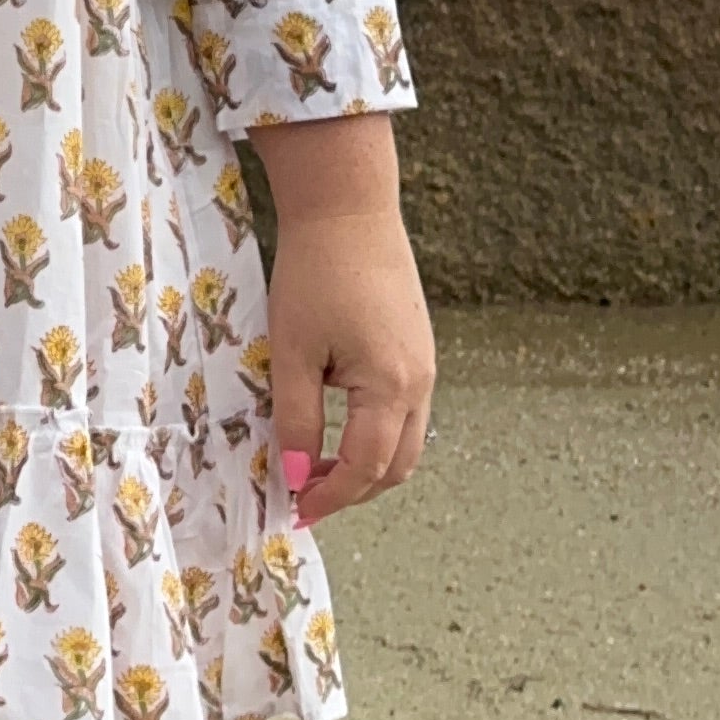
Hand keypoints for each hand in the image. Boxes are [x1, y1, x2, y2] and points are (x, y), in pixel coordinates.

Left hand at [253, 117, 434, 522]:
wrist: (349, 211)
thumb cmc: (315, 274)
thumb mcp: (293, 351)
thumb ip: (297, 417)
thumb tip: (297, 472)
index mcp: (392, 386)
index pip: (366, 468)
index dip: (330, 495)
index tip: (295, 509)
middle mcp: (421, 383)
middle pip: (396, 466)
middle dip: (352, 490)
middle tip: (305, 498)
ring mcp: (426, 367)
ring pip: (405, 442)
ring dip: (365, 465)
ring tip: (315, 467)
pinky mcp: (419, 350)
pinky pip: (405, 413)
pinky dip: (376, 435)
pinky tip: (337, 429)